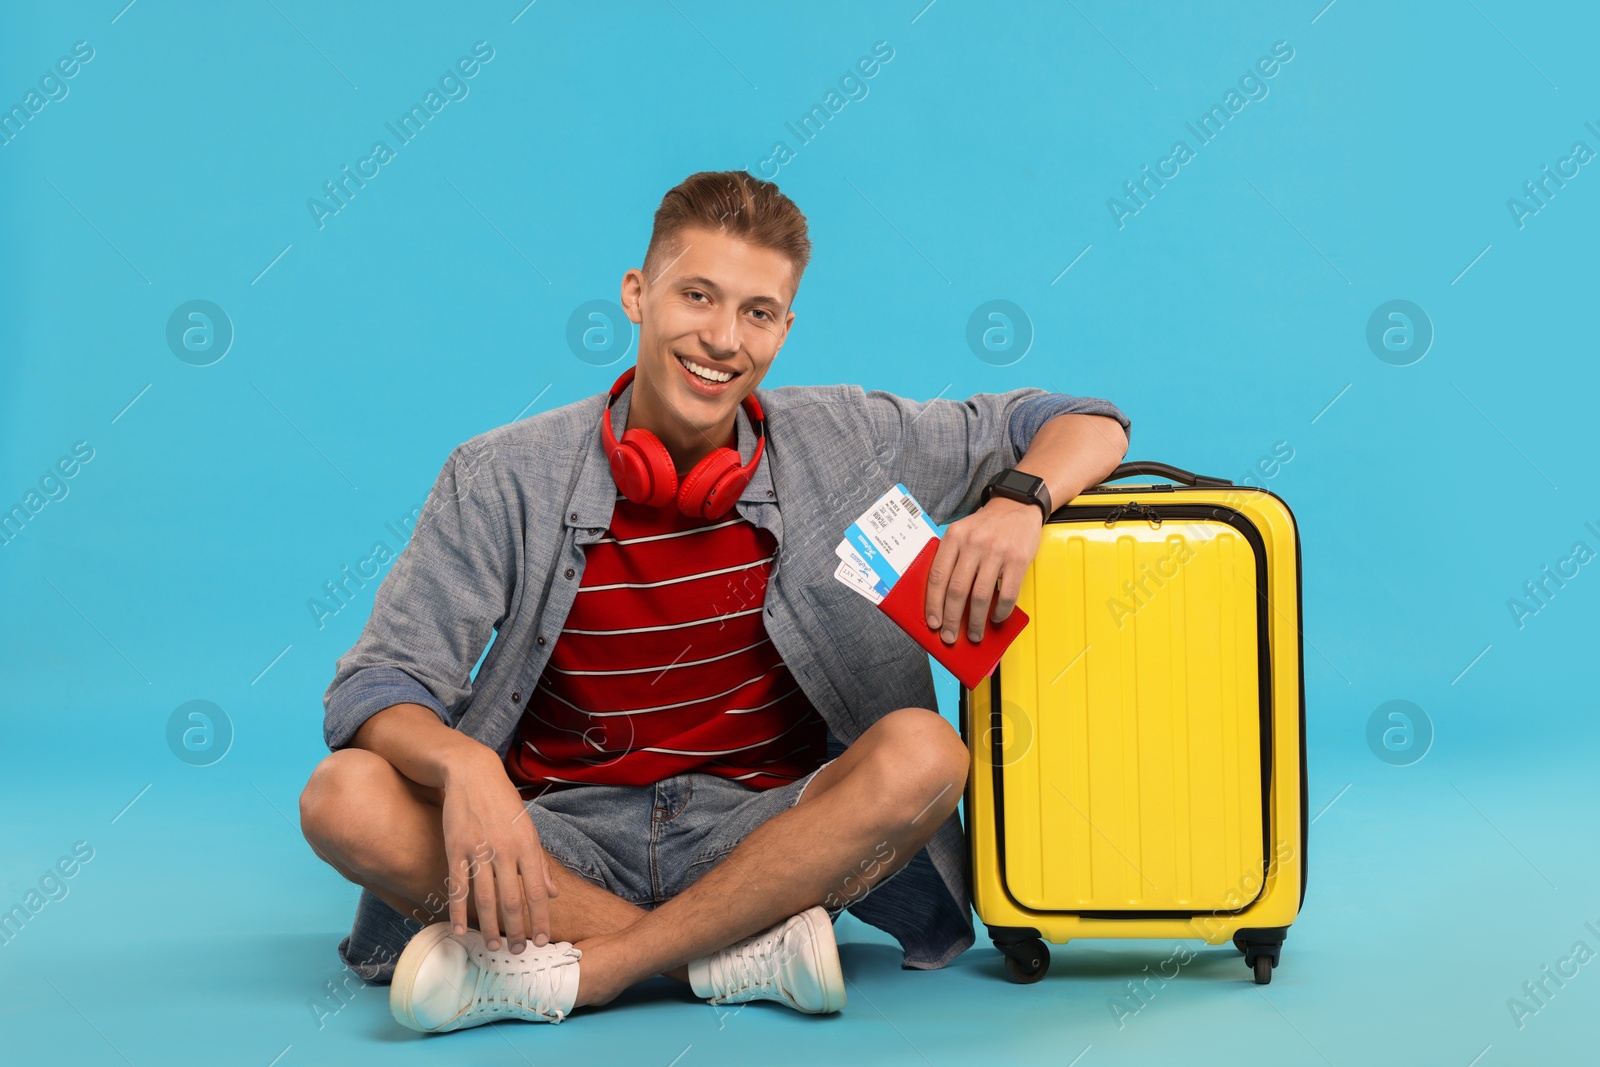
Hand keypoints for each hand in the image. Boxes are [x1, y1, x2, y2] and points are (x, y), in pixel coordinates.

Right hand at [439, 751, 559, 952]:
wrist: (473, 774)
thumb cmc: (504, 804)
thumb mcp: (528, 829)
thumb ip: (540, 864)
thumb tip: (554, 894)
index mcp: (528, 846)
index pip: (538, 891)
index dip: (541, 919)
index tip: (544, 940)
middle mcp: (505, 850)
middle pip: (512, 900)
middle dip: (516, 930)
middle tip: (517, 952)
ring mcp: (479, 850)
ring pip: (485, 899)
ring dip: (489, 927)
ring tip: (493, 946)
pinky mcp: (455, 848)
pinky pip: (458, 886)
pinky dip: (458, 911)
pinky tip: (460, 930)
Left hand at [924, 497, 1042, 643]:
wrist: (1017, 506)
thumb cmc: (986, 526)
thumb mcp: (961, 532)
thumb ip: (950, 559)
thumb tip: (942, 601)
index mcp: (954, 537)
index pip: (937, 576)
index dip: (933, 603)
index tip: (933, 622)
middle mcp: (973, 543)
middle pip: (957, 590)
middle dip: (952, 619)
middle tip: (950, 636)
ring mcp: (996, 552)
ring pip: (981, 596)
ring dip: (976, 622)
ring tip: (974, 635)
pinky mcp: (1017, 560)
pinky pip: (1007, 594)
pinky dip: (1000, 611)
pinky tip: (995, 618)